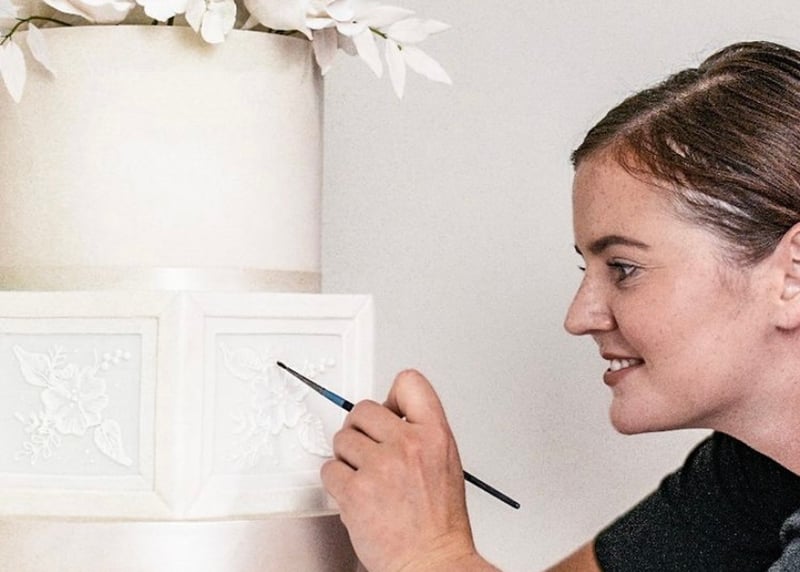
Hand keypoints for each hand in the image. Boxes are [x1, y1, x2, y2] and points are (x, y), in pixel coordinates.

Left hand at [321, 369, 495, 570]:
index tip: (387, 410)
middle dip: (360, 430)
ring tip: (366, 480)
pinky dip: (337, 483)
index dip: (392, 396)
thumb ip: (420, 433)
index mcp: (435, 434)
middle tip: (368, 452)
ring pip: (342, 440)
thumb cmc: (439, 523)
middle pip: (363, 409)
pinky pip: (329, 469)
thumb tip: (388, 416)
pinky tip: (356, 495)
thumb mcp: (445, 462)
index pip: (409, 382)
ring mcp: (380, 467)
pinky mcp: (356, 491)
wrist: (432, 562)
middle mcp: (408, 445)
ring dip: (347, 459)